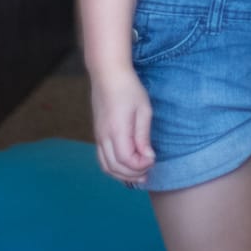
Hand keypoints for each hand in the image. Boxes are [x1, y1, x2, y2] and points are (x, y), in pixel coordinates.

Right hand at [91, 70, 155, 187]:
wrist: (108, 75)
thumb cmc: (129, 89)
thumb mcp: (143, 110)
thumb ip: (144, 136)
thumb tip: (148, 157)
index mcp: (116, 130)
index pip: (126, 160)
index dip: (141, 165)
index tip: (153, 158)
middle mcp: (104, 137)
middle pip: (115, 168)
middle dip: (133, 174)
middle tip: (149, 171)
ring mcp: (98, 137)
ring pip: (106, 167)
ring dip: (123, 175)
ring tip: (139, 174)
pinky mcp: (98, 135)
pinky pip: (103, 159)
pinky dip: (114, 168)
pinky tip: (127, 166)